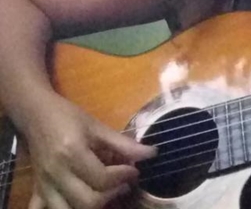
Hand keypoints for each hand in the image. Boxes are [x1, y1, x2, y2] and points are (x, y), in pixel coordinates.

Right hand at [24, 93, 155, 208]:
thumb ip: (123, 143)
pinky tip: (77, 203)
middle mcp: (56, 174)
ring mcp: (44, 185)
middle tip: (124, 183)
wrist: (36, 114)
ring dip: (91, 207)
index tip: (135, 169)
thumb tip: (151, 153)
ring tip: (106, 194)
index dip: (123, 176)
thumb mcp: (97, 126)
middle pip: (87, 201)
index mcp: (72, 154)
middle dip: (111, 194)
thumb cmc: (68, 116)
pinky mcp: (37, 190)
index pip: (102, 178)